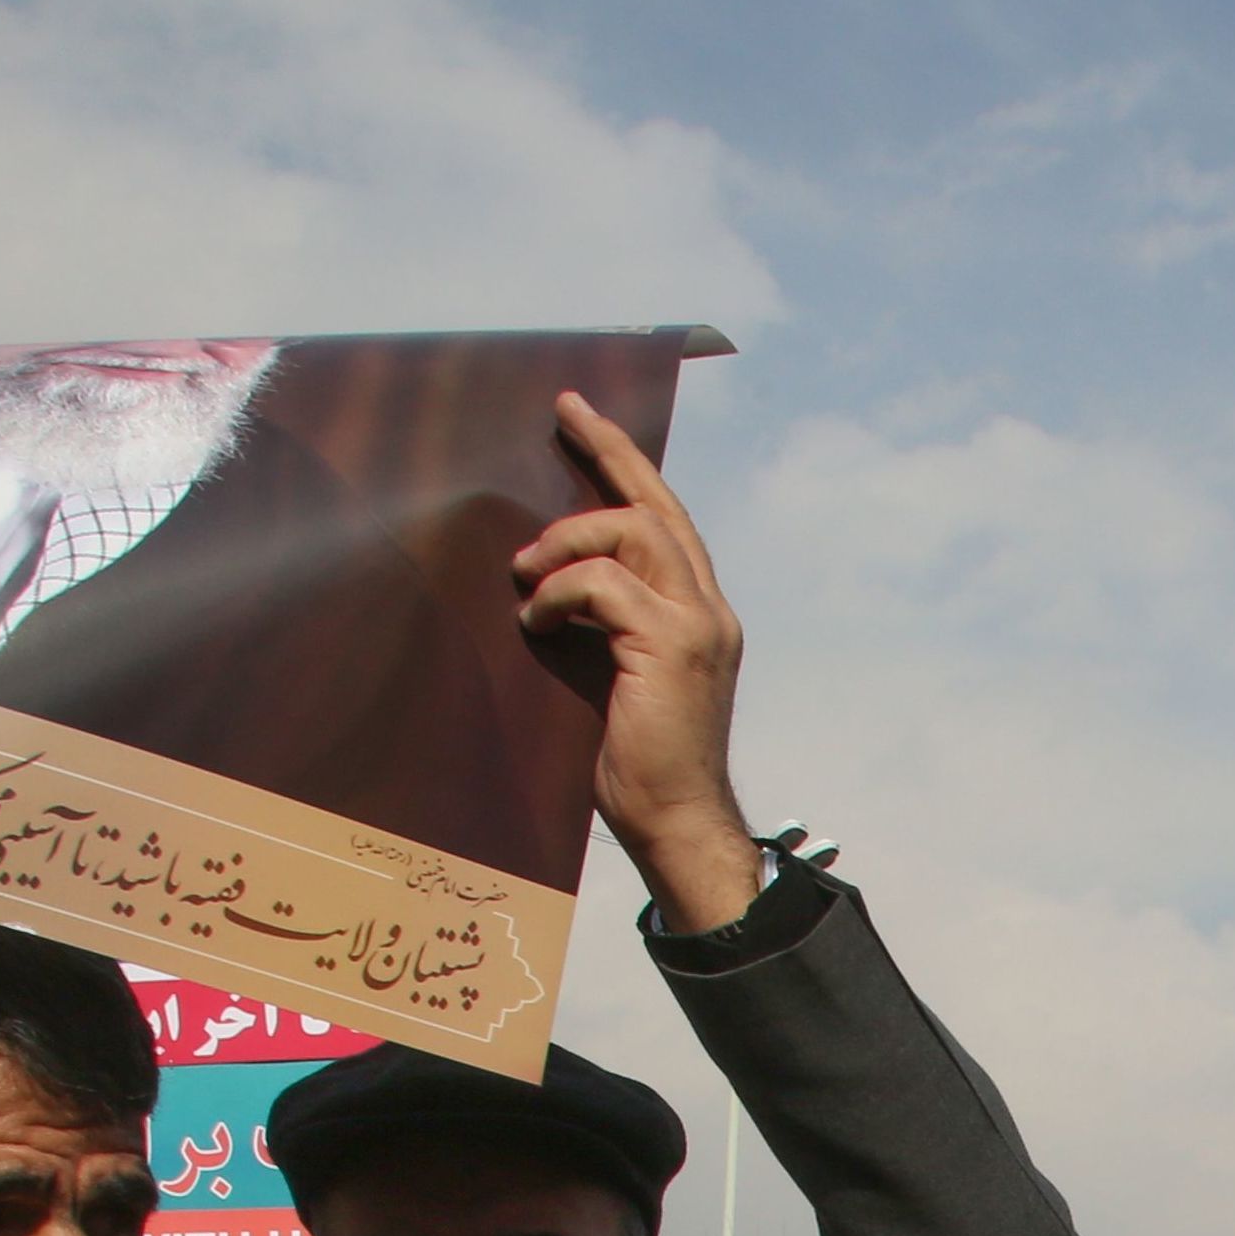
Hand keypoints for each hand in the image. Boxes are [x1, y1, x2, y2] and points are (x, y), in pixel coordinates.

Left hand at [521, 392, 758, 931]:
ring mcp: (696, 625)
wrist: (674, 822)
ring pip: (632, 531)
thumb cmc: (636, 764)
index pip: (666, 519)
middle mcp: (708, 609)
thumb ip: (598, 622)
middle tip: (563, 413)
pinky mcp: (671, 647)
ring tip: (525, 574)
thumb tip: (539, 578)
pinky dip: (559, 593)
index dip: (626, 464)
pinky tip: (535, 620)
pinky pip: (605, 584)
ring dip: (567, 540)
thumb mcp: (613, 675)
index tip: (585, 419)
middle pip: (656, 504)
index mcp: (699, 613)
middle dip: (608, 451)